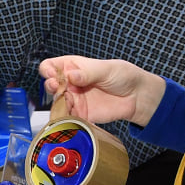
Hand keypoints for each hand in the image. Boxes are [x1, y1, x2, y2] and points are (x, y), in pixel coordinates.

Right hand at [37, 56, 164, 127]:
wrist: (136, 97)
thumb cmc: (123, 76)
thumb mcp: (106, 69)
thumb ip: (87, 73)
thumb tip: (71, 76)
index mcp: (73, 67)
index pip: (51, 66)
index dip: (48, 69)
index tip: (52, 74)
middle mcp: (70, 83)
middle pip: (50, 84)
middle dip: (50, 86)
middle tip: (58, 88)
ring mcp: (74, 99)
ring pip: (55, 102)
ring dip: (56, 103)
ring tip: (66, 102)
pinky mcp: (80, 114)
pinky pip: (67, 117)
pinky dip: (65, 118)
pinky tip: (69, 116)